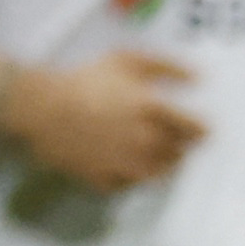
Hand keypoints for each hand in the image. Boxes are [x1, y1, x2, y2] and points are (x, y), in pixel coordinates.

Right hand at [0, 49, 204, 190]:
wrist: (41, 108)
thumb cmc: (85, 80)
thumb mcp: (126, 60)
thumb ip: (167, 66)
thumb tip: (199, 78)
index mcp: (152, 110)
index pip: (195, 129)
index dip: (202, 130)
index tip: (203, 130)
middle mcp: (144, 141)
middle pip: (179, 153)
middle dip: (182, 146)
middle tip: (176, 139)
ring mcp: (125, 164)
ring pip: (160, 174)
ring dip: (164, 164)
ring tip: (154, 151)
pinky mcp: (105, 181)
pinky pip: (130, 185)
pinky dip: (133, 177)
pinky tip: (127, 163)